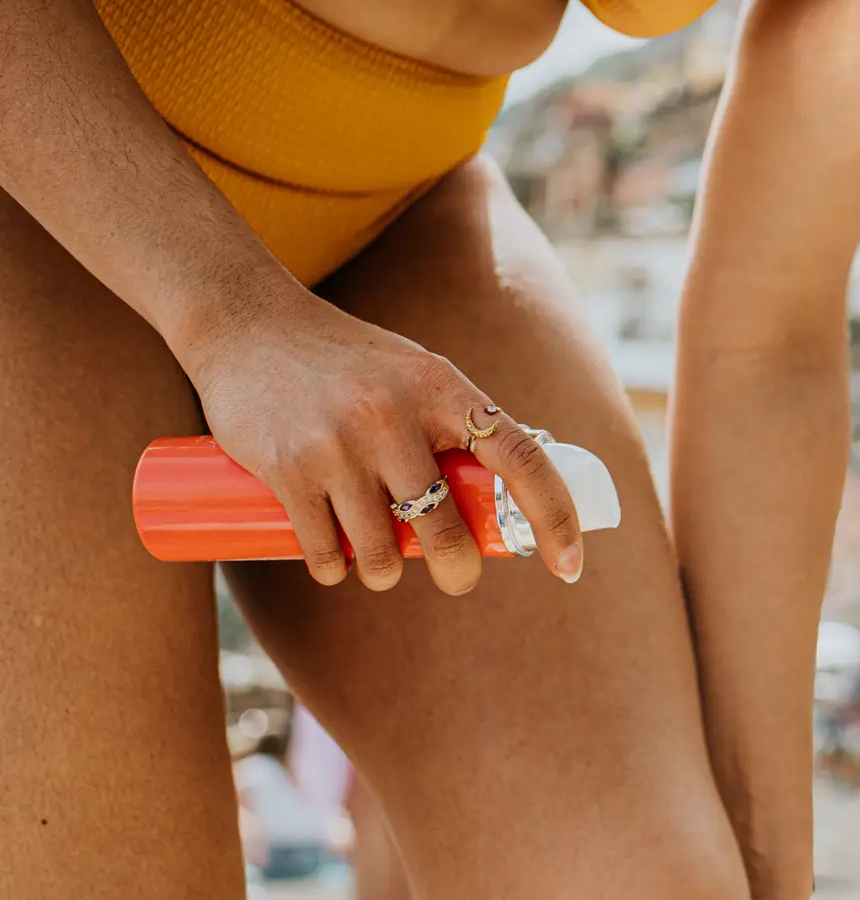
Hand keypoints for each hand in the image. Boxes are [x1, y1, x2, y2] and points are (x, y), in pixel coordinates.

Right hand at [179, 286, 583, 592]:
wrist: (248, 323)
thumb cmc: (349, 361)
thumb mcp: (419, 374)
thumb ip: (461, 422)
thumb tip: (518, 484)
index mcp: (443, 388)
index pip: (521, 459)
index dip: (555, 517)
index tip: (570, 564)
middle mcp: (394, 415)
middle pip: (447, 529)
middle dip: (457, 570)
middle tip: (456, 577)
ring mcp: (338, 444)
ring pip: (382, 554)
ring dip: (385, 575)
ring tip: (380, 565)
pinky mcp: (287, 469)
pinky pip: (325, 553)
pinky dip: (335, 570)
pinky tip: (336, 562)